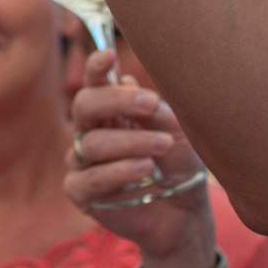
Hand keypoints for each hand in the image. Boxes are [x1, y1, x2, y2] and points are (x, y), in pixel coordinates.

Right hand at [65, 50, 212, 261]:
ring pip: (92, 143)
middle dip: (116, 101)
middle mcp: (90, 132)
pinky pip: (88, 179)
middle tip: (150, 104)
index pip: (94, 84)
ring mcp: (82, 163)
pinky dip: (118, 171)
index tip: (110, 55)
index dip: (96, 68)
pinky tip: (143, 168)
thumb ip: (151, 110)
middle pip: (84, 105)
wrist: (186, 212)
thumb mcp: (174, 130)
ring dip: (131, 142)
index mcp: (109, 112)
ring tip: (162, 147)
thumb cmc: (179, 165)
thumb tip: (125, 80)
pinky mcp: (81, 194)